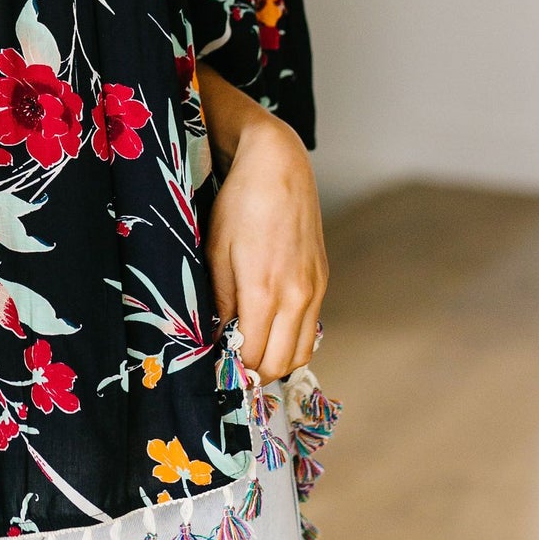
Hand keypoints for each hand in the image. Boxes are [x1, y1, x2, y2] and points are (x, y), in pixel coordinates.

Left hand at [201, 89, 327, 382]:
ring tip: (250, 350)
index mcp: (265, 291)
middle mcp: (297, 296)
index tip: (216, 365)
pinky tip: (269, 327)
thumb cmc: (240, 204)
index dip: (233, 368)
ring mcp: (314, 288)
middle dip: (255, 372)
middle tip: (231, 365)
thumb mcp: (216, 252)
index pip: (254, 356)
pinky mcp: (322, 279)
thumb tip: (218, 337)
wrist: (279, 166)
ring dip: (277, 360)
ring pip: (301, 351)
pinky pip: (310, 327)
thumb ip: (219, 301)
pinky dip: (291, 338)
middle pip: (281, 363)